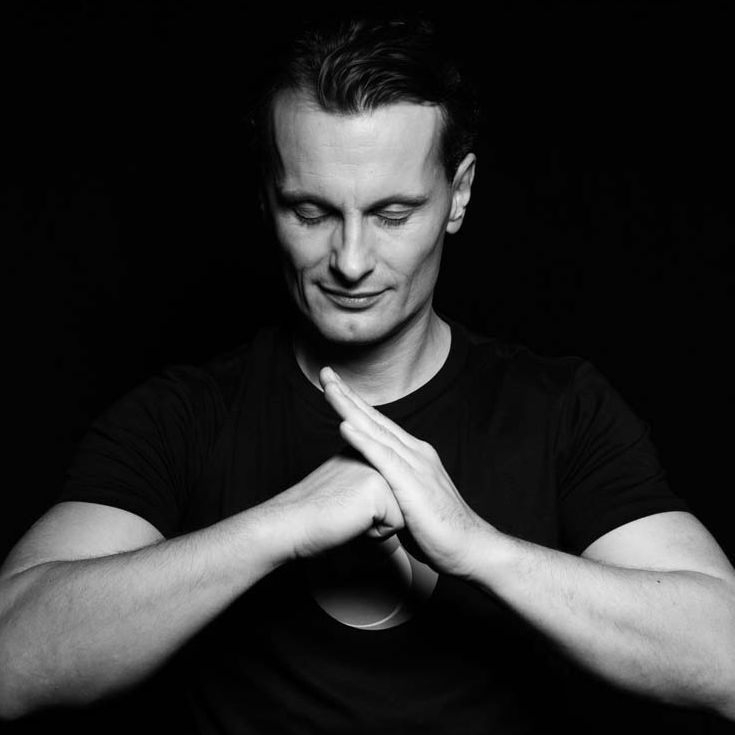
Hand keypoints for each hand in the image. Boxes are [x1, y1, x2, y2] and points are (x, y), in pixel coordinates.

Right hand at [260, 452, 404, 560]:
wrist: (290, 523)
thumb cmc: (313, 513)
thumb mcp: (342, 484)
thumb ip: (364, 478)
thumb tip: (382, 491)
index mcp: (363, 450)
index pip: (391, 490)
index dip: (370, 509)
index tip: (344, 502)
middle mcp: (372, 454)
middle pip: (400, 500)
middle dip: (376, 515)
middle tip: (344, 509)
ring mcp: (377, 468)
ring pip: (401, 512)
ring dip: (376, 524)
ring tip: (347, 515)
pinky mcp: (378, 488)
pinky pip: (396, 524)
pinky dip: (375, 533)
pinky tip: (351, 522)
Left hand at [320, 367, 488, 577]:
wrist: (470, 548)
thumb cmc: (440, 531)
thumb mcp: (410, 502)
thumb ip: (392, 488)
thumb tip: (372, 492)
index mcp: (415, 455)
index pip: (379, 424)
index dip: (356, 404)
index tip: (335, 387)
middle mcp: (416, 453)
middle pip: (375, 419)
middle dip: (348, 395)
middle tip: (326, 373)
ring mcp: (416, 465)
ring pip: (376, 431)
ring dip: (350, 409)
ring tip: (330, 390)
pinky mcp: (413, 484)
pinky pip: (383, 458)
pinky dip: (363, 440)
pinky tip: (345, 426)